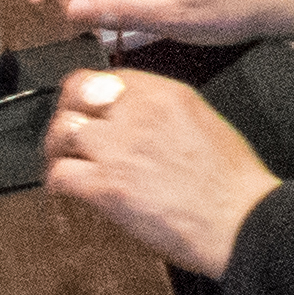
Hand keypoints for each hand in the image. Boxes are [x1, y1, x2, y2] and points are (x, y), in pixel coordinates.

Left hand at [43, 66, 280, 281]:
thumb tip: (137, 120)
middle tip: (67, 132)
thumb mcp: (204, 121)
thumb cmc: (230, 179)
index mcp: (165, 94)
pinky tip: (66, 189)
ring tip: (63, 161)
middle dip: (67, 112)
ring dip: (57, 148)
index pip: (108, 76)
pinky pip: (59, 175)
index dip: (91, 92)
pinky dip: (56, 182)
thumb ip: (164, 112)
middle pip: (76, 94)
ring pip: (61, 131)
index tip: (89, 108)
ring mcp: (118, 149)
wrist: (237, 218)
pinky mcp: (105, 187)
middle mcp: (137, 113)